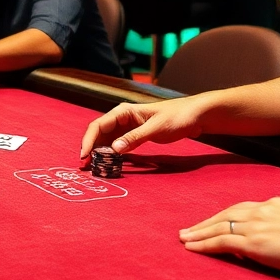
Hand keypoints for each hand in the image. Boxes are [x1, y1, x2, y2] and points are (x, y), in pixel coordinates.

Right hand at [78, 97, 209, 163]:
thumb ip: (134, 138)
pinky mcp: (134, 136)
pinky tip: (108, 164)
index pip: (98, 125)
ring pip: (107, 141)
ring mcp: (127, 128)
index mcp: (123, 112)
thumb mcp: (156, 128)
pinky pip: (118, 146)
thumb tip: (113, 149)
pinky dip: (112, 155)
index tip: (84, 155)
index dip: (89, 140)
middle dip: (90, 148)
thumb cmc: (177, 117)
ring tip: (93, 167)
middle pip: (99, 133)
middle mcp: (121, 119)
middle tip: (85, 166)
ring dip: (99, 153)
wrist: (195, 116)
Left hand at [180, 197, 279, 275]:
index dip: (225, 215)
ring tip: (184, 238)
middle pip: (225, 214)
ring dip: (198, 233)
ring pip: (218, 227)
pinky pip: (221, 242)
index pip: (242, 208)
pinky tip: (192, 247)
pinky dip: (204, 244)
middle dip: (205, 222)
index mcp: (273, 204)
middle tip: (188, 229)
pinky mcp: (252, 243)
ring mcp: (255, 226)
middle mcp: (260, 211)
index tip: (213, 220)